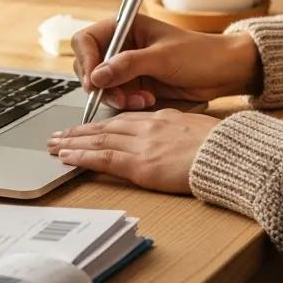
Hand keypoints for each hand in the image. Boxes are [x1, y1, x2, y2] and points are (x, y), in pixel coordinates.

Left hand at [46, 108, 218, 193]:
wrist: (228, 154)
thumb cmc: (222, 146)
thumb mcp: (198, 130)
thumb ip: (179, 132)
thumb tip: (172, 141)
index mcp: (163, 118)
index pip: (125, 119)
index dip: (103, 123)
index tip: (89, 126)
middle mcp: (148, 127)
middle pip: (106, 126)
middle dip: (80, 130)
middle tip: (59, 134)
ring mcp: (142, 145)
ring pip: (99, 139)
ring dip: (73, 141)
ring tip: (55, 144)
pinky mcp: (140, 164)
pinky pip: (103, 158)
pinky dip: (81, 156)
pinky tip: (67, 157)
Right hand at [71, 14, 261, 111]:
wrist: (223, 73)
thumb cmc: (199, 54)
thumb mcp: (163, 57)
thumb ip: (128, 65)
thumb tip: (97, 76)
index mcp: (126, 26)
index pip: (87, 39)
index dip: (86, 60)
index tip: (94, 81)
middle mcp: (122, 44)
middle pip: (90, 66)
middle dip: (103, 84)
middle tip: (121, 97)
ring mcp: (127, 65)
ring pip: (102, 85)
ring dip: (117, 96)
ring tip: (142, 99)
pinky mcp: (135, 83)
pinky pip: (117, 96)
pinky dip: (127, 102)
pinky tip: (146, 100)